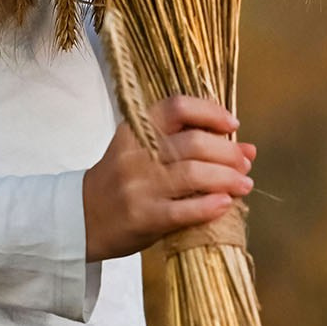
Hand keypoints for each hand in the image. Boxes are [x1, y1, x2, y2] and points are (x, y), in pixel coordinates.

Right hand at [82, 93, 258, 261]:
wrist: (80, 218)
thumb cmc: (120, 180)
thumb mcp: (140, 149)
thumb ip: (186, 143)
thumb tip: (246, 147)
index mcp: (136, 129)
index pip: (177, 107)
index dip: (210, 112)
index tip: (232, 124)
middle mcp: (136, 153)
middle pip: (194, 143)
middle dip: (228, 152)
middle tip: (245, 162)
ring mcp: (138, 186)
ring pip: (193, 174)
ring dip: (227, 179)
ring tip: (244, 184)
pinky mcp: (143, 217)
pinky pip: (184, 210)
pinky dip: (210, 206)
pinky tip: (225, 205)